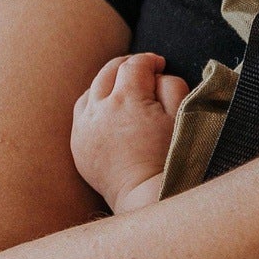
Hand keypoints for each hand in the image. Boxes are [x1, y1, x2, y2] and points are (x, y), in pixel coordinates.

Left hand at [71, 52, 188, 215]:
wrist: (145, 197)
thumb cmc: (169, 159)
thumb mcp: (180, 119)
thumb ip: (171, 87)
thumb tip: (157, 75)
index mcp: (127, 100)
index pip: (135, 65)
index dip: (150, 61)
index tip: (160, 64)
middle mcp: (99, 109)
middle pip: (109, 71)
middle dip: (128, 65)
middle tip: (144, 69)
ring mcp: (84, 128)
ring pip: (91, 89)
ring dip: (108, 83)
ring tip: (124, 88)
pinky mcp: (78, 145)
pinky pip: (81, 113)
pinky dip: (93, 104)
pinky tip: (107, 109)